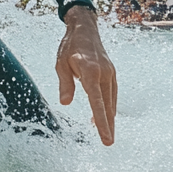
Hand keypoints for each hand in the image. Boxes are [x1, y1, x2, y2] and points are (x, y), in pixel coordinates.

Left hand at [55, 4, 117, 144]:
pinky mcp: (111, 72)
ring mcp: (110, 73)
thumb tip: (65, 103)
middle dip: (109, 125)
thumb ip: (65, 84)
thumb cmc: (70, 46)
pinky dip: (109, 105)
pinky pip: (112, 93)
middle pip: (108, 105)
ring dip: (109, 117)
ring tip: (106, 133)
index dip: (102, 122)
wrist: (85, 28)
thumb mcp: (61, 64)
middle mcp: (104, 74)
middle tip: (108, 143)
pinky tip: (106, 114)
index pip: (97, 103)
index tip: (106, 137)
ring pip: (111, 100)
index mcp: (91, 72)